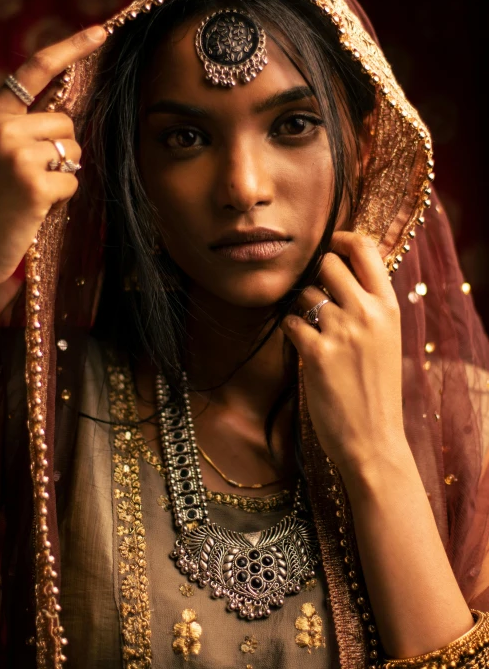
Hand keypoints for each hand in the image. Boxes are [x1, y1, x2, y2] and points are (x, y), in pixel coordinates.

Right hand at [0, 26, 105, 291]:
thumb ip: (20, 127)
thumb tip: (66, 113)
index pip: (35, 70)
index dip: (70, 47)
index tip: (101, 30)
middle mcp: (1, 127)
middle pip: (66, 122)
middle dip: (61, 150)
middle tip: (32, 177)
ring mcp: (16, 154)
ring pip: (73, 151)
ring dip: (62, 174)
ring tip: (31, 193)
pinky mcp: (34, 184)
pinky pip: (73, 182)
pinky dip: (62, 198)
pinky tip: (34, 209)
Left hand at [281, 231, 406, 476]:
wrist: (374, 439)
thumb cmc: (378, 389)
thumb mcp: (387, 339)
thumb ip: (369, 306)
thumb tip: (340, 274)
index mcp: (389, 307)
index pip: (365, 249)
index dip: (341, 239)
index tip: (329, 245)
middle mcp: (367, 313)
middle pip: (327, 264)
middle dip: (316, 277)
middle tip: (316, 299)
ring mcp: (342, 332)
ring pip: (305, 294)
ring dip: (301, 309)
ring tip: (313, 332)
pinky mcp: (316, 353)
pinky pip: (290, 322)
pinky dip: (291, 331)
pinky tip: (302, 347)